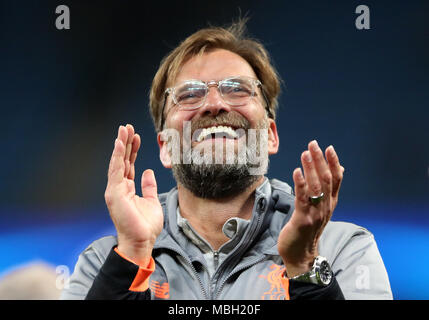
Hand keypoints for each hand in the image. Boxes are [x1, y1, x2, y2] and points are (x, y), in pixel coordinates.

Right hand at [104, 124, 163, 266]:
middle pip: (122, 160)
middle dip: (125, 143)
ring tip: (124, 130)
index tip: (136, 136)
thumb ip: (148, 186)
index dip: (132, 150)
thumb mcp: (151, 201)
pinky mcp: (114, 193)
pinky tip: (120, 143)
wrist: (142, 241)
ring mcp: (115, 190)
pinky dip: (117, 156)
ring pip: (117, 162)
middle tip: (128, 127)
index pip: (129, 164)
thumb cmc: (145, 225)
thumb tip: (148, 172)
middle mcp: (119, 187)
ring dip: (120, 145)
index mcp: (127, 189)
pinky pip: (116, 170)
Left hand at [277, 140, 343, 276]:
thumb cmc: (309, 228)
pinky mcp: (303, 219)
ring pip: (315, 187)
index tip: (329, 148)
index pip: (336, 179)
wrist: (301, 254)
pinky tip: (296, 172)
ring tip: (305, 154)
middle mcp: (325, 206)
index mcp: (330, 203)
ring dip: (310, 168)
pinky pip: (302, 199)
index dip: (333, 163)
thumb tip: (340, 169)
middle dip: (320, 160)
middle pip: (325, 179)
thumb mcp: (322, 208)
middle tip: (313, 145)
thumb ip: (329, 190)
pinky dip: (300, 184)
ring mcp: (315, 213)